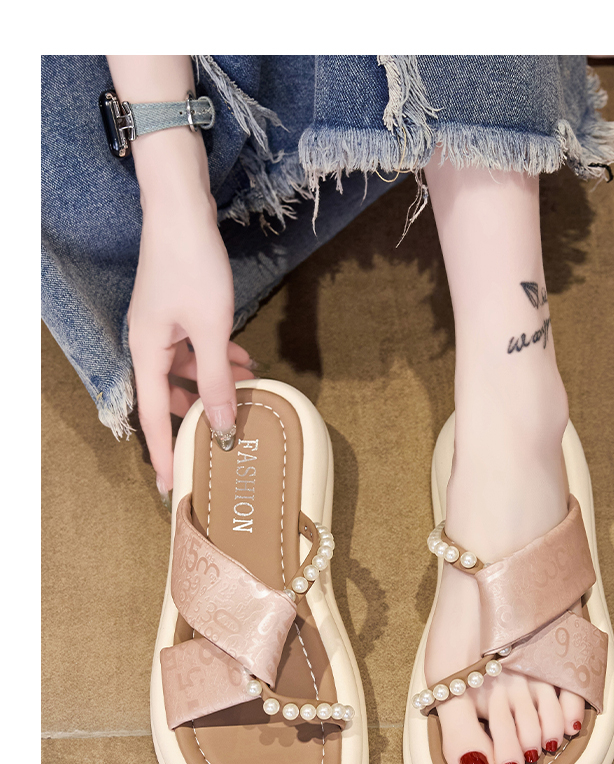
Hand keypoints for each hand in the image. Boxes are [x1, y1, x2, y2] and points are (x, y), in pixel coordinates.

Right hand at [127, 189, 252, 495]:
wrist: (183, 206)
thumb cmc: (193, 263)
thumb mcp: (211, 328)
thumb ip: (217, 380)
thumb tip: (223, 425)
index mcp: (146, 351)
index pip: (155, 416)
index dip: (163, 452)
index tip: (170, 486)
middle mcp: (148, 342)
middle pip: (169, 396)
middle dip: (197, 417)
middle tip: (220, 442)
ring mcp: (162, 325)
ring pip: (186, 371)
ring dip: (215, 385)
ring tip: (247, 398)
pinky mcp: (178, 309)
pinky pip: (195, 348)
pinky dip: (217, 359)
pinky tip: (246, 363)